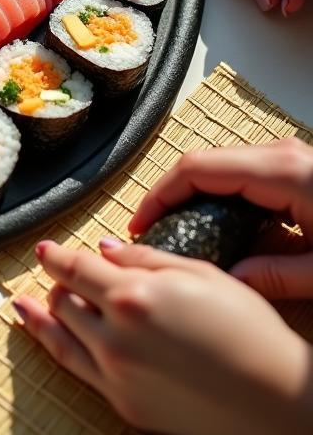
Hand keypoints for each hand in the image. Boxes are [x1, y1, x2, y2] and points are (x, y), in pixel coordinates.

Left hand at [16, 238, 311, 434]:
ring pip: (61, 333)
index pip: (75, 268)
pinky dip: (51, 345)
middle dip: (59, 283)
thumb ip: (144, 258)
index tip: (44, 249)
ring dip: (45, 312)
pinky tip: (42, 333)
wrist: (278, 400)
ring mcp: (117, 373)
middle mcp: (116, 336)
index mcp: (133, 296)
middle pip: (63, 300)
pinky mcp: (124, 403)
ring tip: (28, 303)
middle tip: (60, 275)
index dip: (55, 255)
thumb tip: (106, 249)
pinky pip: (74, 368)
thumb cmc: (248, 332)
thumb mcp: (200, 274)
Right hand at [130, 139, 312, 298]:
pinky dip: (217, 196)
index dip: (159, 196)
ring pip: (218, 166)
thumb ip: (276, 276)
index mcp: (282, 172)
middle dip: (168, 195)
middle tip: (151, 230)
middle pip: (201, 163)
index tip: (140, 225)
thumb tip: (229, 280)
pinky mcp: (293, 166)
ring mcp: (286, 156)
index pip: (196, 169)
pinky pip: (240, 173)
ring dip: (191, 194)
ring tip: (176, 229)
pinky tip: (215, 225)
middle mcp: (280, 155)